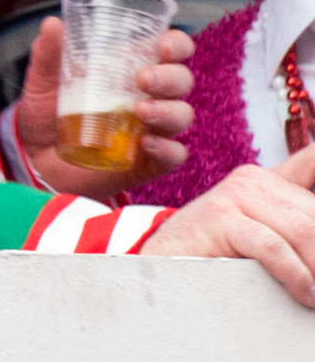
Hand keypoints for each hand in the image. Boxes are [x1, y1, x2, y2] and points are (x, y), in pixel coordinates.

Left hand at [17, 17, 193, 195]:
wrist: (37, 160)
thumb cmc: (48, 114)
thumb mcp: (43, 82)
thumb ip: (48, 54)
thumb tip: (52, 23)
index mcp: (131, 69)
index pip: (170, 51)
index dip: (176, 44)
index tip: (164, 45)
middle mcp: (150, 96)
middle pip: (181, 80)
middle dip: (171, 77)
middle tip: (144, 79)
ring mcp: (153, 129)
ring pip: (182, 115)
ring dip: (168, 110)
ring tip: (141, 111)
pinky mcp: (150, 161)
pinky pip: (173, 154)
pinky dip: (166, 147)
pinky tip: (146, 142)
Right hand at [143, 144, 314, 305]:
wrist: (163, 265)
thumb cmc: (216, 255)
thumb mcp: (261, 234)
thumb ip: (291, 222)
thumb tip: (311, 233)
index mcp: (266, 181)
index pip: (311, 166)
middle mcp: (251, 180)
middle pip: (313, 215)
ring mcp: (233, 194)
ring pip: (301, 230)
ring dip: (314, 269)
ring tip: (314, 295)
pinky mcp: (219, 217)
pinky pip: (272, 246)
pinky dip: (295, 274)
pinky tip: (303, 292)